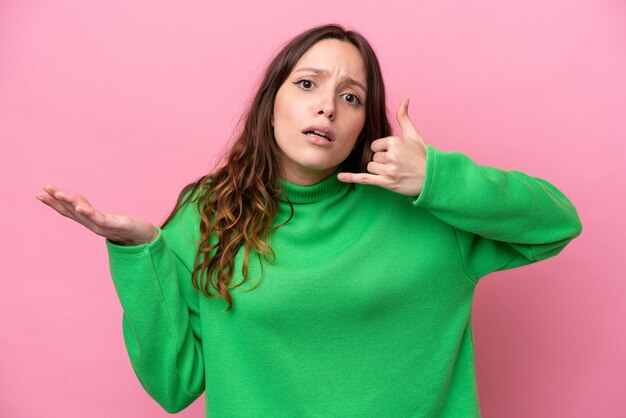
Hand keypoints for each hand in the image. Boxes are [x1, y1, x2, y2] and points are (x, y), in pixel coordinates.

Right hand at [36, 185, 157, 245]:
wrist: (146, 238)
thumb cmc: (128, 228)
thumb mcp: (108, 218)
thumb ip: (94, 214)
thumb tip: (81, 205)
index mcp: (91, 222)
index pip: (69, 211)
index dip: (55, 202)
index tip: (41, 192)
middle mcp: (93, 225)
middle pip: (71, 212)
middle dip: (56, 202)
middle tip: (42, 192)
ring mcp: (103, 227)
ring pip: (83, 214)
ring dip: (70, 204)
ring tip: (59, 193)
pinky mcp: (115, 226)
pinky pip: (99, 219)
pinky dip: (89, 213)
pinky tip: (81, 207)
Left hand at [338, 98, 426, 195]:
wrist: (432, 177)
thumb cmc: (422, 156)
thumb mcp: (413, 135)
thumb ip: (404, 117)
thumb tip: (404, 99)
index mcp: (395, 142)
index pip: (375, 145)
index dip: (383, 150)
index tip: (395, 155)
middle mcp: (390, 155)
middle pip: (373, 157)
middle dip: (382, 161)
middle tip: (398, 165)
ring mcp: (388, 170)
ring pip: (371, 168)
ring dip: (379, 171)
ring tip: (395, 172)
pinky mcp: (386, 183)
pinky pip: (364, 179)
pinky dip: (351, 178)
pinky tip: (339, 177)